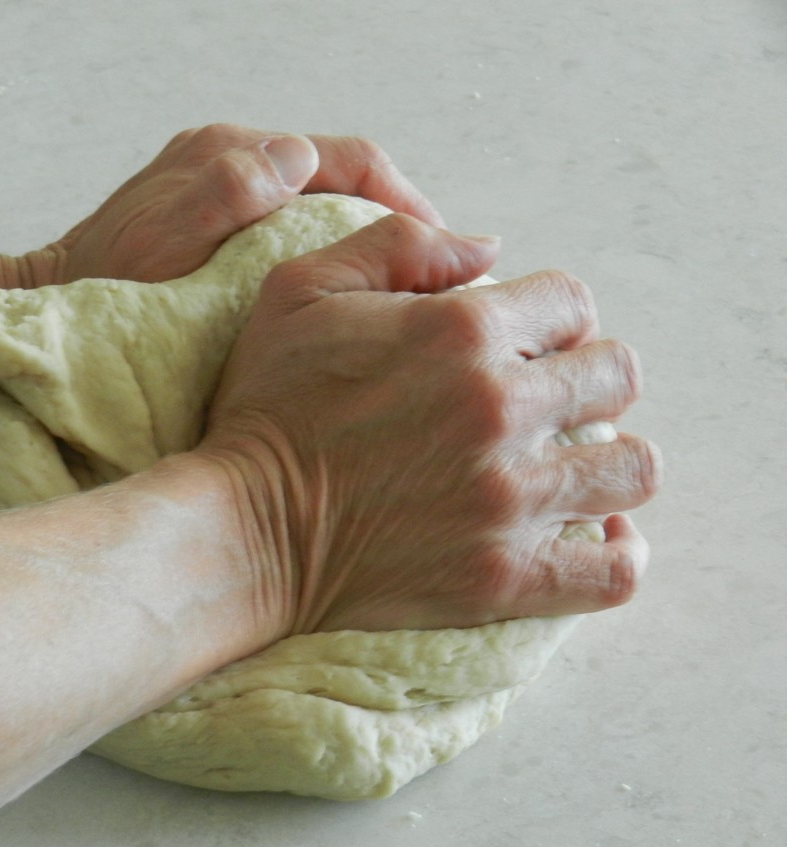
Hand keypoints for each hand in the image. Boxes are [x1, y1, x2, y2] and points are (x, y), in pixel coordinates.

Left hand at [24, 123, 443, 285]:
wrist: (51, 300)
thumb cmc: (104, 286)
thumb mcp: (162, 241)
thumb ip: (224, 192)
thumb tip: (294, 155)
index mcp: (233, 154)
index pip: (348, 157)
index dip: (407, 198)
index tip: (447, 246)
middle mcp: (233, 156)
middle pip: (342, 173)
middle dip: (397, 216)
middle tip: (438, 273)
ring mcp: (225, 181)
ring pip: (321, 196)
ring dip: (366, 232)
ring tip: (402, 285)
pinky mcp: (217, 211)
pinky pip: (293, 218)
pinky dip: (330, 243)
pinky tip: (343, 286)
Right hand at [200, 214, 662, 634]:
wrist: (240, 529)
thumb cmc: (266, 407)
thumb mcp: (300, 289)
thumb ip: (398, 244)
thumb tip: (490, 248)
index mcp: (462, 331)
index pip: (572, 302)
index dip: (551, 317)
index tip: (522, 342)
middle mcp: (501, 409)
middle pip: (615, 376)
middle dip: (584, 379)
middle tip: (542, 402)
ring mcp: (509, 499)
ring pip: (633, 468)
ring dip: (609, 458)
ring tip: (570, 465)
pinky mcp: (503, 576)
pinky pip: (613, 571)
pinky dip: (619, 553)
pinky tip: (598, 536)